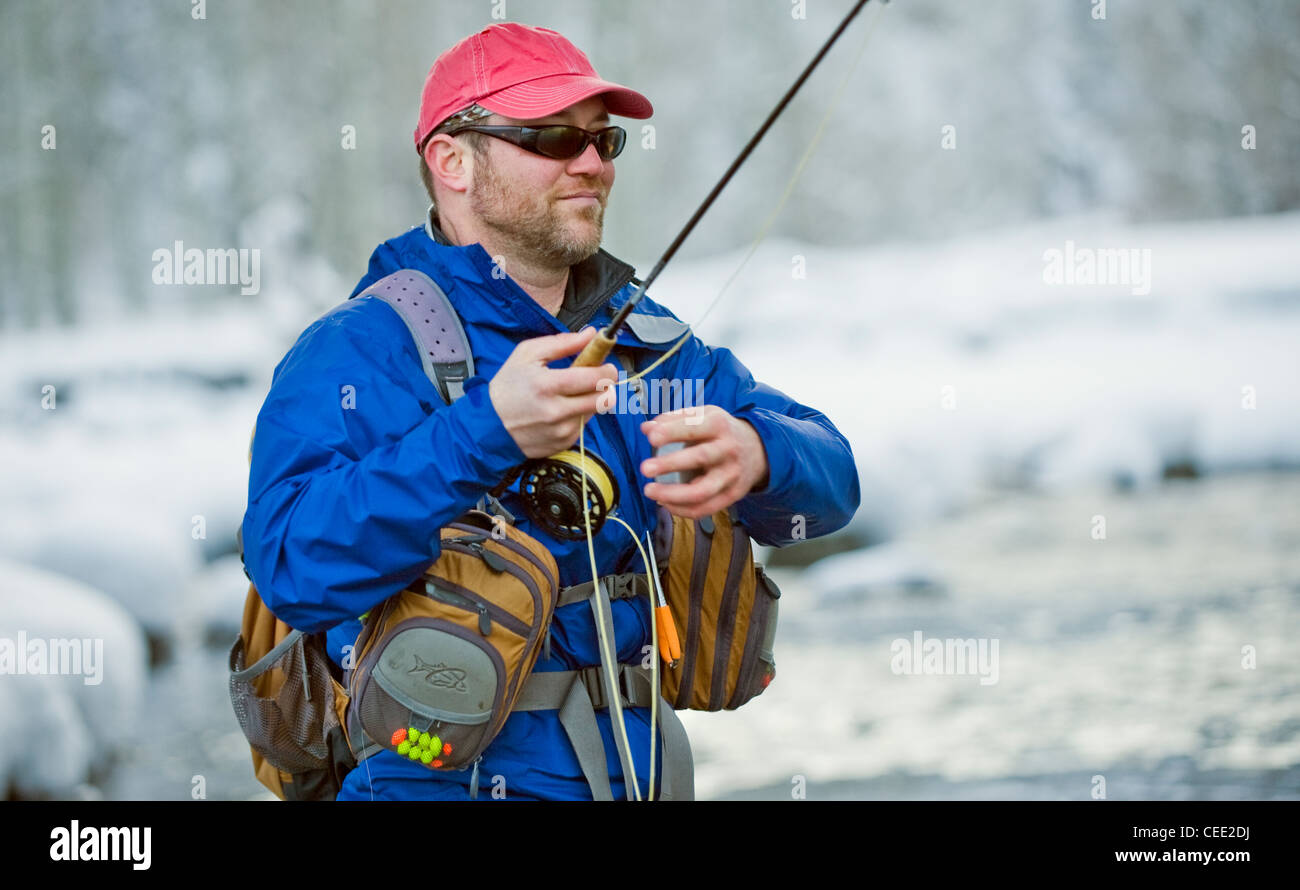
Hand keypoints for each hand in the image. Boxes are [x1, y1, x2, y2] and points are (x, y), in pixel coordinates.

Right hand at [489, 326, 618, 457]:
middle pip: (603, 399)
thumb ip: (562, 343)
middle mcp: (556, 411)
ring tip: (570, 395)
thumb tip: (590, 335)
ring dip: (590, 401)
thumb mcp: (527, 354)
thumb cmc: (507, 387)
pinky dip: (577, 417)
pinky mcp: (561, 444)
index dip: (607, 370)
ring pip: (594, 413)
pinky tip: (560, 411)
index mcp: (547, 385)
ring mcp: (560, 431)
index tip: (607, 366)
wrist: (488, 426)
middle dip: (605, 386)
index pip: (594, 378)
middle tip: (596, 379)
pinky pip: (582, 427)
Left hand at [639, 406, 769, 519]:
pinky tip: (664, 502)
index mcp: (719, 425)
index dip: (673, 432)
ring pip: (702, 491)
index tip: (652, 437)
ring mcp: (731, 475)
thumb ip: (673, 420)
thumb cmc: (720, 431)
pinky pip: (705, 508)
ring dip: (673, 495)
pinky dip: (682, 509)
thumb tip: (647, 428)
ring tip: (650, 491)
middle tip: (645, 468)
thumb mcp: (703, 416)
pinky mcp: (732, 495)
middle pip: (700, 458)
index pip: (695, 427)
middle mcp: (728, 449)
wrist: (759, 449)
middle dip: (671, 464)